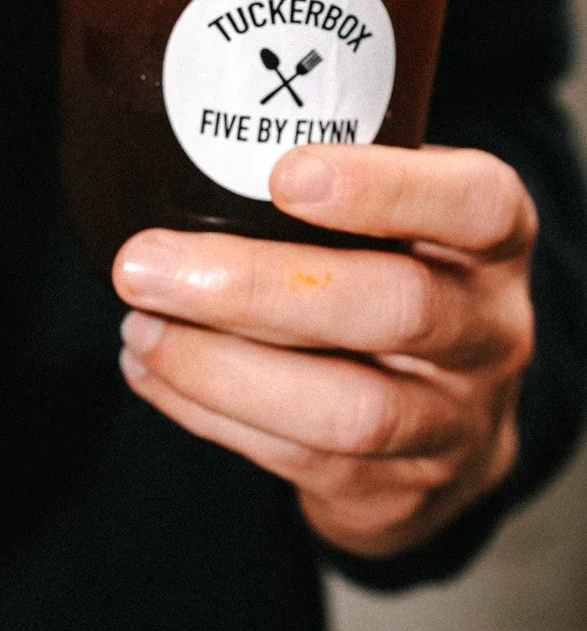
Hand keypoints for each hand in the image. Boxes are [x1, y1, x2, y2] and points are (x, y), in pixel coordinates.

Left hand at [112, 145, 535, 556]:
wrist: (449, 421)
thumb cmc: (390, 276)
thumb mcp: (393, 217)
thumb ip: (322, 179)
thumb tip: (168, 140)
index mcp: (492, 240)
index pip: (474, 204)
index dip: (384, 189)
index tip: (283, 174)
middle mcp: (490, 330)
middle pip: (395, 309)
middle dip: (255, 287)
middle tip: (146, 265)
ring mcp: (452, 420)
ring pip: (348, 410)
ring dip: (218, 369)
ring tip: (138, 329)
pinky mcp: (398, 489)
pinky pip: (299, 459)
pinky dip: (209, 412)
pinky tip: (150, 369)